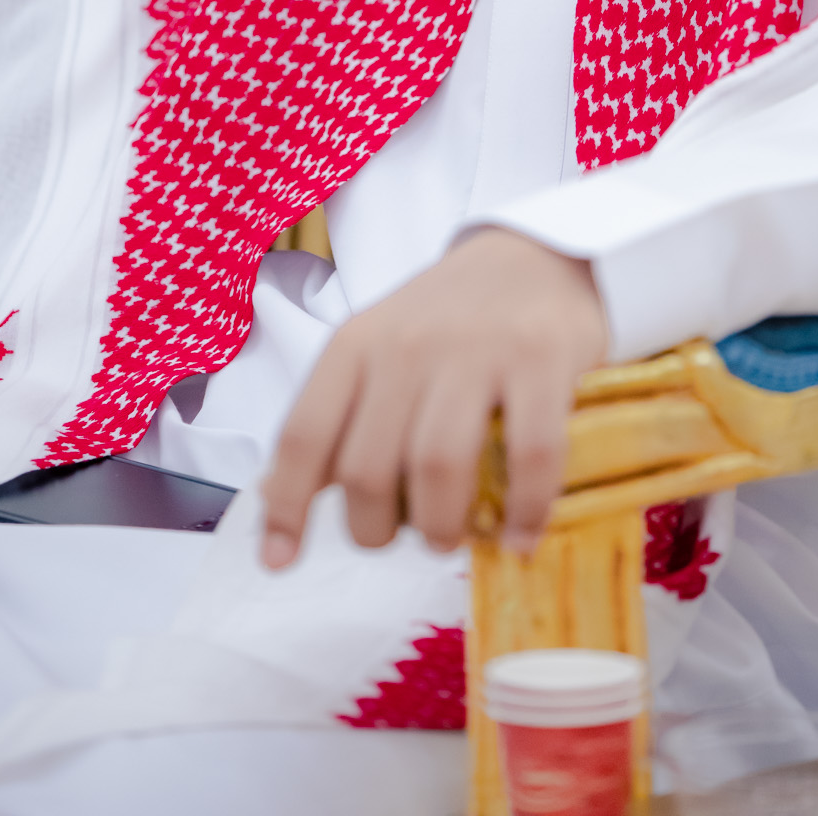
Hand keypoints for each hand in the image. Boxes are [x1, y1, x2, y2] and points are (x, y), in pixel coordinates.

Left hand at [260, 228, 607, 566]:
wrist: (534, 254)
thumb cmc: (446, 319)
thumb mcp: (375, 349)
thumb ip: (336, 419)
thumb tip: (277, 498)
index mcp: (355, 345)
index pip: (304, 435)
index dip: (286, 507)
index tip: (280, 562)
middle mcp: (407, 345)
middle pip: (368, 469)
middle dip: (377, 530)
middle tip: (405, 537)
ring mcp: (476, 349)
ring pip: (438, 467)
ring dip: (442, 527)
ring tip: (453, 537)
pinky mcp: (541, 357)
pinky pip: (528, 455)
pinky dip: (523, 510)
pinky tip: (520, 535)